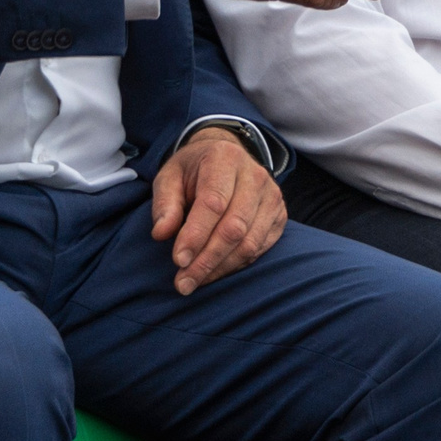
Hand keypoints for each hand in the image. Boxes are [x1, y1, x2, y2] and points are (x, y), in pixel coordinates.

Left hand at [149, 127, 286, 293]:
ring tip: (194, 282)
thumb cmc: (193, 171)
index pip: (214, 203)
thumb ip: (165, 204)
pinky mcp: (280, 215)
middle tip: (183, 283)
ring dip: (220, 268)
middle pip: (234, 227)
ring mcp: (272, 196)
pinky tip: (214, 272)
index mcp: (225, 159)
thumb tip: (161, 233)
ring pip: (249, 242)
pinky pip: (260, 248)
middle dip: (207, 260)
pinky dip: (236, 265)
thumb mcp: (169, 177)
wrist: (226, 156)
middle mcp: (255, 176)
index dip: (196, 234)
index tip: (178, 260)